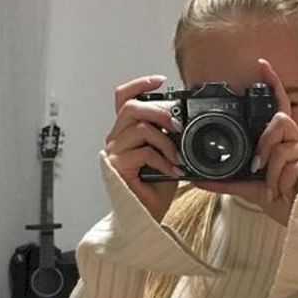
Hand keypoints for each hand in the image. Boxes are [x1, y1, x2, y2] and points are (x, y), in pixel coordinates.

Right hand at [105, 75, 183, 221]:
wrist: (144, 217)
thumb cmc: (154, 188)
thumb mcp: (166, 155)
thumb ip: (168, 136)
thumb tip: (183, 121)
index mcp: (126, 132)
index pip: (123, 98)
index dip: (140, 84)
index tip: (161, 80)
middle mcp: (116, 139)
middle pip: (131, 107)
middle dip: (159, 111)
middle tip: (178, 126)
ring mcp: (114, 153)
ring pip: (140, 128)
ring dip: (165, 140)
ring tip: (176, 156)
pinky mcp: (117, 167)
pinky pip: (143, 152)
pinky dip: (163, 160)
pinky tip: (172, 170)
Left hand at [193, 59, 297, 225]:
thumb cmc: (288, 203)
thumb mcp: (252, 190)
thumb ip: (228, 181)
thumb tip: (199, 179)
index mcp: (286, 144)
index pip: (281, 107)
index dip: (273, 85)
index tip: (262, 66)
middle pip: (281, 120)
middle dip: (265, 143)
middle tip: (258, 165)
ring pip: (281, 146)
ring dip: (271, 172)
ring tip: (274, 188)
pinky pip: (290, 166)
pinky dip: (280, 183)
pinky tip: (284, 193)